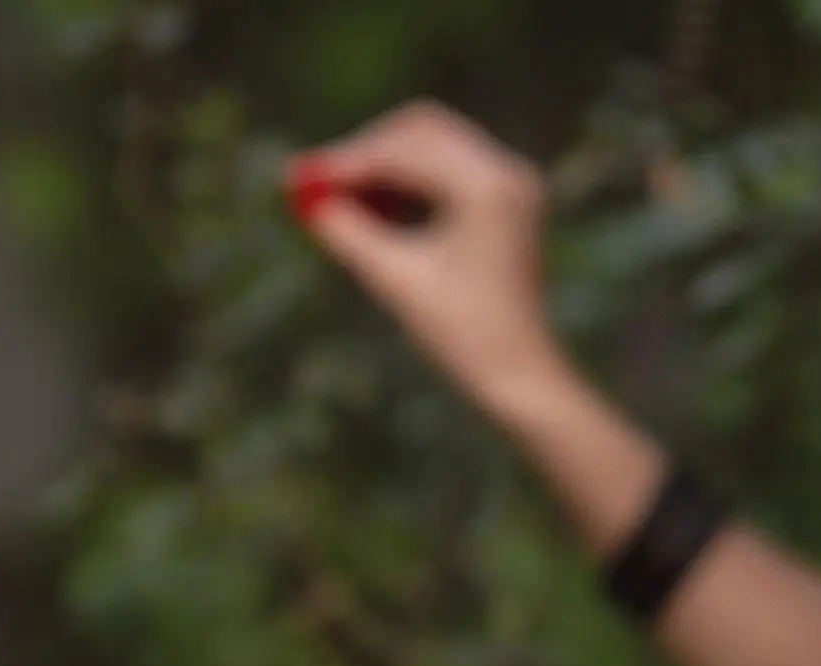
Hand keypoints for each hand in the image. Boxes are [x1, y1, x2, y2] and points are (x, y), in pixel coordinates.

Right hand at [283, 100, 565, 405]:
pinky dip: (410, 185)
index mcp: (488, 188)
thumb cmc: (464, 338)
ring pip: (433, 149)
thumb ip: (348, 233)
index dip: (346, 162)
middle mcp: (507, 173)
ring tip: (342, 205)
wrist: (521, 377)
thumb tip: (303, 195)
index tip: (298, 176)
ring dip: (386, 169)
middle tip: (317, 183)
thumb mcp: (397, 282)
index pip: (403, 151)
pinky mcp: (507, 204)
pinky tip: (377, 213)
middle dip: (365, 155)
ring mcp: (512, 186)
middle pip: (419, 132)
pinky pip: (449, 173)